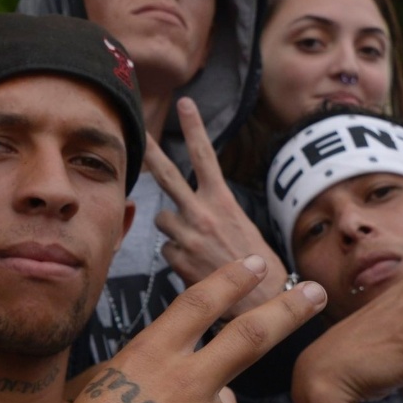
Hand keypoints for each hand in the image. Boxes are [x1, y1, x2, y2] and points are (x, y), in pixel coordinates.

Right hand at [12, 257, 324, 402]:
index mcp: (148, 357)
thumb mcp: (102, 396)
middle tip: (318, 293)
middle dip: (289, 309)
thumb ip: (150, 384)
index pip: (198, 304)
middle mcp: (183, 382)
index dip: (229, 281)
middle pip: (250, 335)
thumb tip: (184, 387)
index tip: (254, 263)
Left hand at [146, 97, 287, 317]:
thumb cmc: (256, 262)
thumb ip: (212, 211)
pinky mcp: (177, 259)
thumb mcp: (242, 225)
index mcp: (221, 200)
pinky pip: (167, 249)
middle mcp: (201, 213)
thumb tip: (188, 209)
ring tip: (198, 243)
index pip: (205, 156)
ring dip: (174, 227)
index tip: (185, 102)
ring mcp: (187, 236)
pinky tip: (197, 265)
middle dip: (151, 153)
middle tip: (138, 134)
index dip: (194, 127)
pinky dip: (178, 255)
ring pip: (163, 219)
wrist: (264, 300)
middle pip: (167, 176)